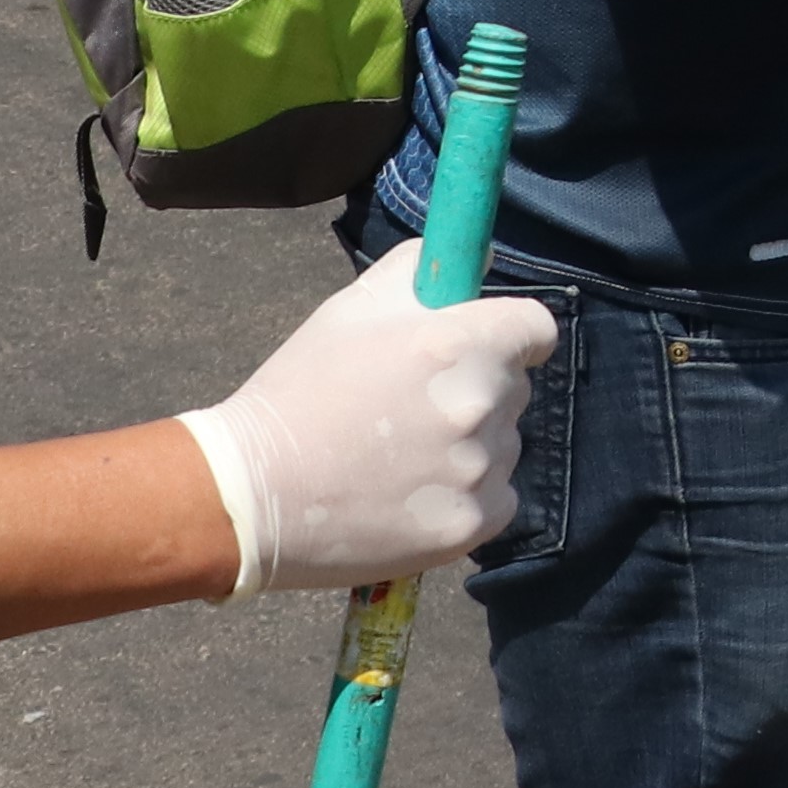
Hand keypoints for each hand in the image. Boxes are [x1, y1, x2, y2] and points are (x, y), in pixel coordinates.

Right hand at [175, 244, 559, 595]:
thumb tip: (476, 262)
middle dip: (480, 388)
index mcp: (458, 342)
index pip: (536, 328)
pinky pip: (497, 499)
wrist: (251, 492)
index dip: (512, 334)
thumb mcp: (352, 307)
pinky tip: (411, 492)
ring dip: (472, 445)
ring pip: (505, 445)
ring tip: (400, 455)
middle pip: (515, 388)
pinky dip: (467, 496)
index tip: (487, 346)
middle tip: (414, 406)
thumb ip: (421, 271)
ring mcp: (478, 470)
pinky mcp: (470, 526)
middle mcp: (479, 404)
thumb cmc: (299, 390)